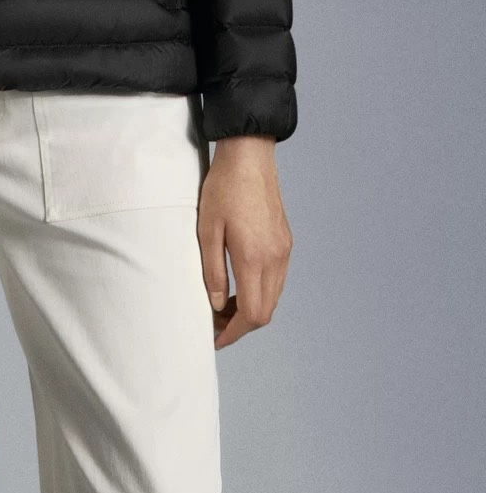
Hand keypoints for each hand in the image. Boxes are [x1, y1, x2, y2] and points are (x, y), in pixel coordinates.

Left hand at [198, 136, 292, 350]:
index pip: (252, 314)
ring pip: (273, 297)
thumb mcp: (207, 229)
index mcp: (255, 257)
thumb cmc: (224, 187)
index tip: (214, 338)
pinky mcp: (285, 241)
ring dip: (251, 309)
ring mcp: (284, 250)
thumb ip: (212, 271)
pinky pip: (277, 280)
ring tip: (223, 306)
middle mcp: (276, 258)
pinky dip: (260, 292)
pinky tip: (240, 284)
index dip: (233, 333)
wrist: (249, 154)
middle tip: (214, 324)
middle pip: (265, 312)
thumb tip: (217, 305)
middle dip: (240, 325)